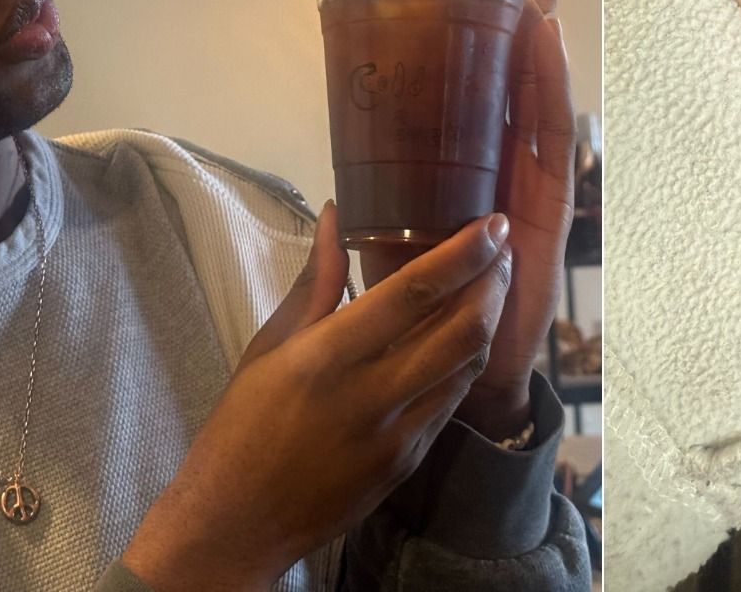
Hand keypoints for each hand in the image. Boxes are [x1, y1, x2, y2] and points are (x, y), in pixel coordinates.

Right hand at [122, 204, 513, 590]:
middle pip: (461, 330)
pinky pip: (452, 402)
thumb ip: (315, 283)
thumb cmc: (241, 428)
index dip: (464, 254)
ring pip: (467, 367)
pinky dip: (466, 362)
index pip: (415, 293)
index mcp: (326, 358)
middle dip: (495, 282)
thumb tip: (338, 216)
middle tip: (503, 248)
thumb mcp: (268, 348)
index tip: (492, 224)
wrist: (238, 524)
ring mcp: (397, 435)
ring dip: (489, 320)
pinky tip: (465, 337)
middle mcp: (370, 396)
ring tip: (493, 283)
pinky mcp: (409, 462)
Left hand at [357, 0, 574, 441]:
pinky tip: (544, 36)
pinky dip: (547, 85)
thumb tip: (343, 196)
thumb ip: (373, 222)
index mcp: (463, 170)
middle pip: (515, 71)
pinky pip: (547, 138)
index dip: (478, 27)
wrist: (460, 383)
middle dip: (519, 5)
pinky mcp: (547, 206)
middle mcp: (502, 167)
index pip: (473, 84)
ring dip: (539, 25)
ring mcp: (529, 182)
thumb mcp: (383, 258)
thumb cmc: (422, 319)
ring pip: (537, 90)